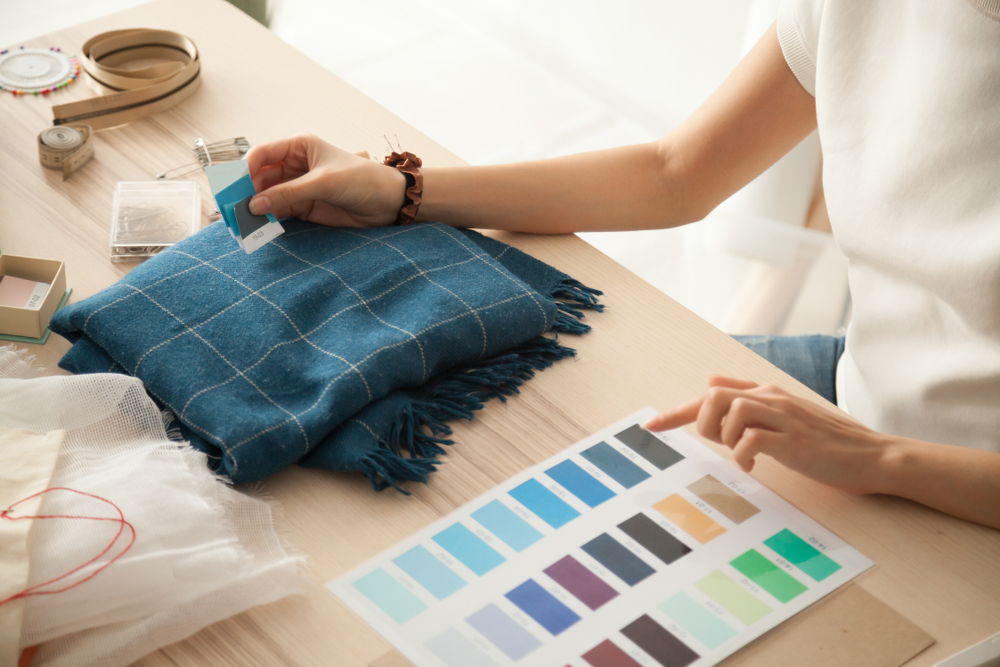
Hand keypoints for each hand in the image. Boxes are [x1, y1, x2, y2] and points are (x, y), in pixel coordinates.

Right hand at [245, 134, 405, 227]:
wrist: (389, 202)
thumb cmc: (362, 180)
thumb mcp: (324, 183)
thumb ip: (289, 194)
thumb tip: (255, 205)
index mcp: (299, 146)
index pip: (262, 154)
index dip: (246, 170)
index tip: (236, 188)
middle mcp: (295, 164)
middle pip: (260, 177)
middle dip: (247, 192)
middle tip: (234, 210)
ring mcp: (298, 186)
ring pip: (267, 196)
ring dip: (255, 208)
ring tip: (243, 223)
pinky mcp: (303, 207)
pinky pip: (279, 211)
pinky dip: (268, 219)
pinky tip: (259, 227)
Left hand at [643, 375, 892, 493]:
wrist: (872, 455)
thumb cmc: (826, 439)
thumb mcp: (784, 411)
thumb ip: (748, 394)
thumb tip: (711, 380)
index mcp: (766, 392)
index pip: (711, 394)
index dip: (677, 411)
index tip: (650, 426)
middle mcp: (772, 398)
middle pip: (713, 396)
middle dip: (703, 424)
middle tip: (721, 445)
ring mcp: (783, 418)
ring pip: (730, 411)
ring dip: (725, 438)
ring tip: (742, 455)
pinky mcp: (794, 440)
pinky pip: (751, 440)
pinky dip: (743, 456)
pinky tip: (755, 467)